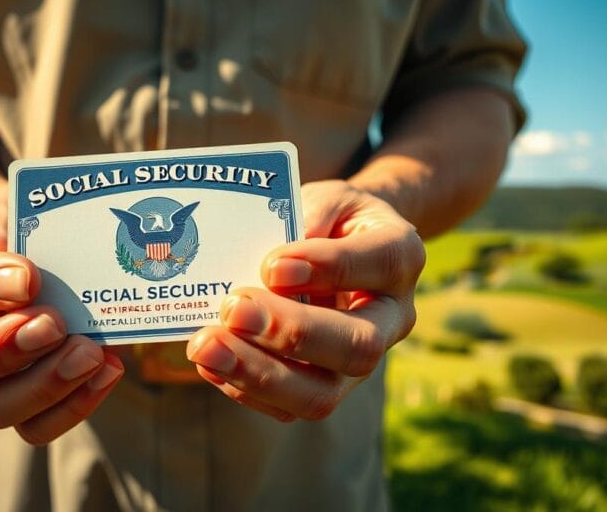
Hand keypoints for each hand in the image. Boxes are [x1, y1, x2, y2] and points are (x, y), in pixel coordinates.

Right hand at [0, 186, 123, 443]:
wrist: (30, 243)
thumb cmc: (14, 224)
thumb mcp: (5, 209)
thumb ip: (9, 232)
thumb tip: (26, 282)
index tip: (28, 276)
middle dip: (5, 352)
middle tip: (56, 325)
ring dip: (47, 387)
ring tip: (91, 353)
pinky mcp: (21, 399)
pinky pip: (37, 424)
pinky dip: (76, 404)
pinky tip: (108, 368)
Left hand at [185, 180, 423, 420]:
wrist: (339, 245)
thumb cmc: (330, 218)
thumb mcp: (327, 197)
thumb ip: (310, 215)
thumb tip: (275, 262)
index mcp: (399, 257)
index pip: (380, 264)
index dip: (330, 267)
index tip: (272, 264)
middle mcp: (391, 318)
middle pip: (358, 346)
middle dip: (290, 333)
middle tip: (233, 308)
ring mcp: (360, 362)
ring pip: (323, 393)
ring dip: (259, 374)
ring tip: (206, 345)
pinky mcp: (325, 386)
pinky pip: (289, 408)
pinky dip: (245, 389)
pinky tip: (210, 363)